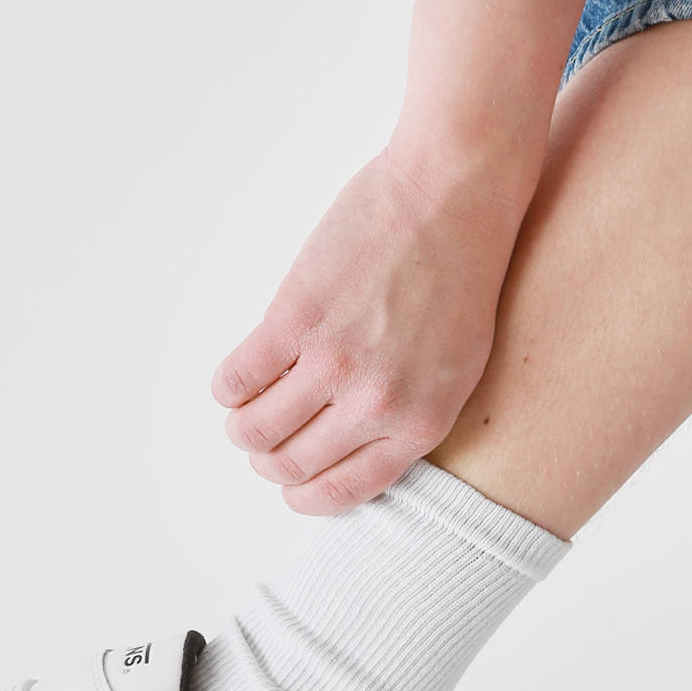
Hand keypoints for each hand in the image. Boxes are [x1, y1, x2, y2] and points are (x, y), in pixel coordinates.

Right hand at [213, 149, 519, 512]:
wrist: (453, 196)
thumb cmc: (463, 277)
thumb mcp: (460, 369)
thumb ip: (410, 415)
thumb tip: (353, 447)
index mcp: (420, 423)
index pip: (343, 491)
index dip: (305, 494)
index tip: (291, 484)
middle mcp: (376, 403)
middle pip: (290, 464)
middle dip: (268, 460)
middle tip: (264, 440)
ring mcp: (333, 361)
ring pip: (254, 428)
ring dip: (241, 426)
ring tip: (247, 408)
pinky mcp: (295, 318)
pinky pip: (237, 378)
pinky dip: (227, 386)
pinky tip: (239, 375)